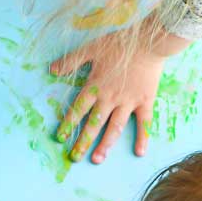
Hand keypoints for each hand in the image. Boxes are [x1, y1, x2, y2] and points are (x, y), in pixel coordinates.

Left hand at [51, 27, 188, 163]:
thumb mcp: (91, 48)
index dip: (68, 124)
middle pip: (94, 124)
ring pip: (115, 127)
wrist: (149, 40)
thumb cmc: (119, 43)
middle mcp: (109, 98)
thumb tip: (52, 69)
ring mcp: (128, 102)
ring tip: (97, 159)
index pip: (78, 109)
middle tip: (75, 158)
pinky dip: (143, 137)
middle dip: (83, 141)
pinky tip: (139, 153)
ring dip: (105, 144)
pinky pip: (144, 123)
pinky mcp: (145, 101)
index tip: (60, 138)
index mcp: (95, 86)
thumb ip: (71, 61)